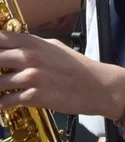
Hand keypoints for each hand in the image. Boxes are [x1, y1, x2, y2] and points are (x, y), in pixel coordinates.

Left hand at [0, 31, 124, 120]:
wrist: (98, 86)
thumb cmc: (78, 67)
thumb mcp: (55, 47)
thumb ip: (32, 46)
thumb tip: (13, 46)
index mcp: (34, 43)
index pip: (0, 38)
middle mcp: (30, 57)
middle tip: (0, 74)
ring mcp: (32, 77)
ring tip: (1, 90)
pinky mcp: (35, 96)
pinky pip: (6, 101)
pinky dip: (2, 103)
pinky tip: (3, 103)